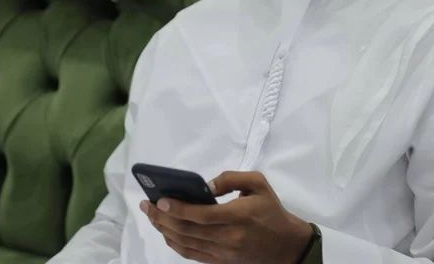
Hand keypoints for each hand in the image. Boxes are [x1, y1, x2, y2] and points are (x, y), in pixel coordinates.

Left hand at [139, 171, 312, 263]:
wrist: (286, 245)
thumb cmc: (270, 211)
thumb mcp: (258, 183)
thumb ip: (231, 178)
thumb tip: (204, 186)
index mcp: (238, 216)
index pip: (200, 215)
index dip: (177, 209)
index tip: (160, 200)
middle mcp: (228, 238)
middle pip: (187, 230)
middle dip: (162, 218)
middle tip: (148, 205)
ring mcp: (223, 254)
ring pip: (185, 244)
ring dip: (164, 230)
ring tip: (152, 216)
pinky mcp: (220, 262)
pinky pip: (191, 254)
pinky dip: (175, 243)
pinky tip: (166, 231)